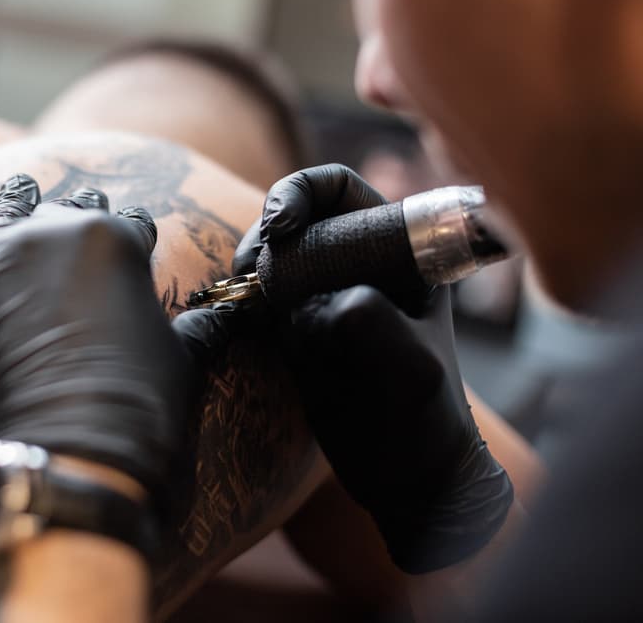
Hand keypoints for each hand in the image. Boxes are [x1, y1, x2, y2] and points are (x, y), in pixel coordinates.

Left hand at [0, 174, 232, 503]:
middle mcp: (48, 233)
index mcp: (113, 240)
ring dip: (13, 202)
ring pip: (2, 215)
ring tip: (16, 190)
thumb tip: (231, 311)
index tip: (135, 237)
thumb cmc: (134, 414)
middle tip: (75, 217)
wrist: (61, 461)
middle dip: (75, 216)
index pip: (128, 224)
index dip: (134, 233)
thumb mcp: (183, 361)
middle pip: (63, 212)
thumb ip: (203, 325)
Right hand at [236, 165, 513, 572]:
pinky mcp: (298, 327)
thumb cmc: (426, 419)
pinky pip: (260, 294)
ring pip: (273, 253)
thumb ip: (368, 322)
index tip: (278, 227)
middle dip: (267, 229)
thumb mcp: (409, 370)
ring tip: (244, 291)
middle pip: (298, 215)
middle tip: (250, 265)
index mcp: (403, 250)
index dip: (302, 193)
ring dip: (250, 263)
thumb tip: (320, 302)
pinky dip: (243, 297)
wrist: (409, 478)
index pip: (342, 189)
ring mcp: (327, 293)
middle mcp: (361, 262)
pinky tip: (240, 315)